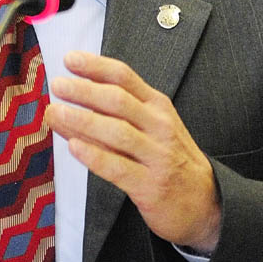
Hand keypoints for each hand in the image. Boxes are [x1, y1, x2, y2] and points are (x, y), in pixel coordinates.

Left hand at [45, 51, 219, 253]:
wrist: (206, 203)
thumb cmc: (169, 158)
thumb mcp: (151, 126)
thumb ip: (116, 112)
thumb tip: (73, 96)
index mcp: (157, 106)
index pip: (125, 77)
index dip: (96, 66)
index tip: (70, 59)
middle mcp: (159, 127)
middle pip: (118, 101)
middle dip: (84, 90)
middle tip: (57, 85)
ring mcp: (157, 157)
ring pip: (116, 132)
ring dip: (82, 120)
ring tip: (55, 113)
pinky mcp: (150, 187)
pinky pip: (118, 168)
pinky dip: (94, 155)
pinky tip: (73, 146)